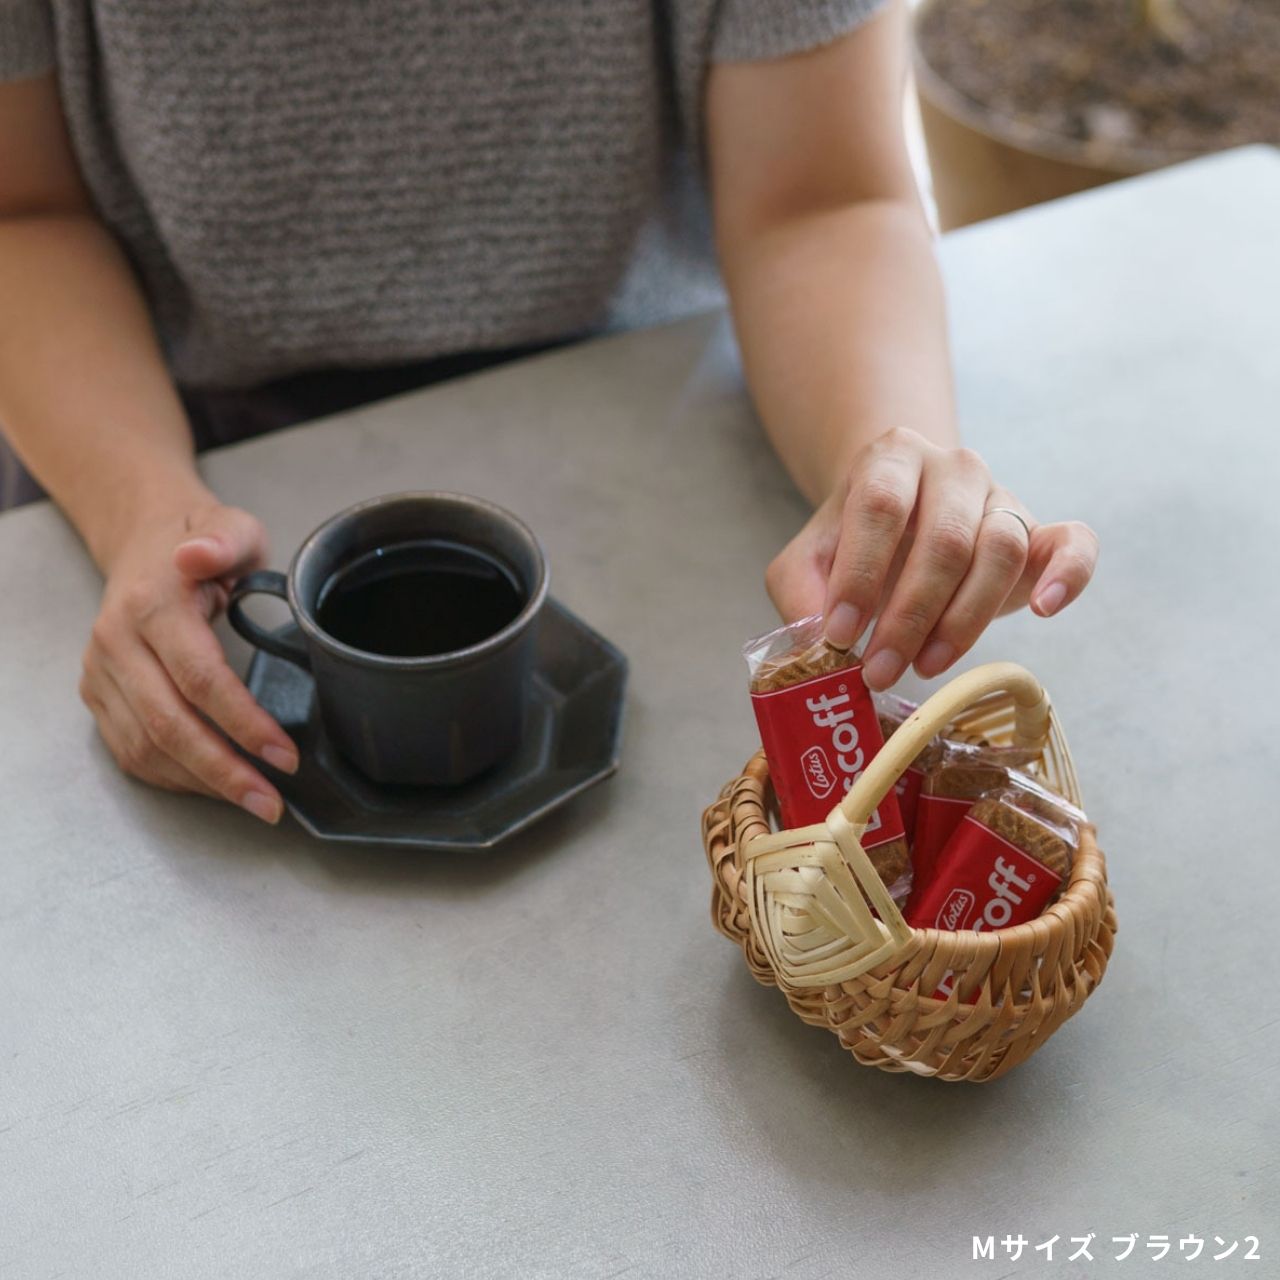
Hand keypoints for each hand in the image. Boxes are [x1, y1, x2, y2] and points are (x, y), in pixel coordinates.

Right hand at [79, 498, 297, 820]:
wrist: (145, 542)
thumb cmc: (198, 540)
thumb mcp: (228, 525)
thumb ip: (225, 540)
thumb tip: (198, 554)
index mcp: (151, 605)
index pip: (199, 678)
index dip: (243, 723)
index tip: (284, 755)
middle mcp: (116, 644)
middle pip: (169, 725)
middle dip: (225, 771)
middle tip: (272, 802)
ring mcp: (100, 674)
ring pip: (146, 747)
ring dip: (202, 783)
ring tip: (254, 800)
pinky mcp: (97, 695)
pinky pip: (130, 751)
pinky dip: (175, 777)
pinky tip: (215, 786)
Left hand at [765, 427, 1098, 689]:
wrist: (902, 516)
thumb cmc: (854, 542)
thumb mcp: (808, 560)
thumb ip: (800, 593)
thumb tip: (818, 646)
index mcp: (892, 458)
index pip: (881, 506)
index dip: (860, 574)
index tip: (840, 635)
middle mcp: (954, 467)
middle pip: (944, 538)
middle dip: (910, 615)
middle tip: (880, 671)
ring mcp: (1001, 497)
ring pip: (1000, 550)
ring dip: (963, 620)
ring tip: (926, 665)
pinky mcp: (1041, 532)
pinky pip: (1074, 544)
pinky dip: (1068, 576)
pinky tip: (1043, 610)